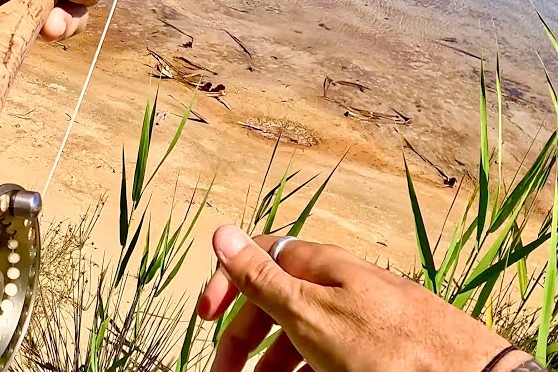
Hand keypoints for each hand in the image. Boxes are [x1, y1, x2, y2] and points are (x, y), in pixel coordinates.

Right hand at [197, 225, 530, 371]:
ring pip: (303, 335)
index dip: (227, 283)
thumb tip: (221, 231)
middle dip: (243, 337)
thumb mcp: (310, 313)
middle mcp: (339, 286)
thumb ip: (263, 276)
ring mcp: (361, 319)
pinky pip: (331, 356)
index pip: (258, 257)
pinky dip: (307, 369)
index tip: (204, 318)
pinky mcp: (381, 349)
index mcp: (319, 266)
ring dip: (273, 363)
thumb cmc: (386, 348)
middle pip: (276, 302)